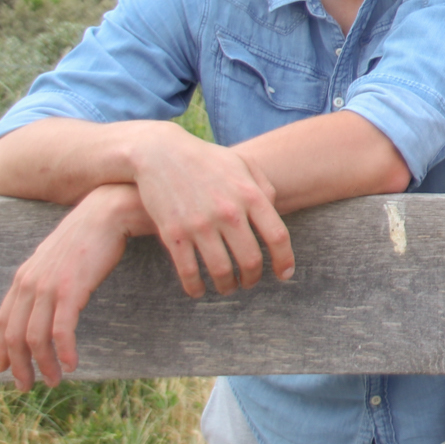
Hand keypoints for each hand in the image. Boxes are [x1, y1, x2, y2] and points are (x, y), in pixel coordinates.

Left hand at [0, 184, 146, 388]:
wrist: (107, 212)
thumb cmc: (87, 236)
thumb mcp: (56, 259)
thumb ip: (43, 279)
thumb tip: (42, 299)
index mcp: (23, 277)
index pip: (2, 321)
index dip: (0, 349)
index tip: (3, 369)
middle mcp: (29, 284)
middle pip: (14, 335)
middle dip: (19, 366)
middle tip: (27, 386)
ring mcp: (48, 287)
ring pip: (35, 337)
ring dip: (43, 364)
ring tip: (54, 380)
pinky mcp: (70, 289)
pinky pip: (61, 329)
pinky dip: (64, 351)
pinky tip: (72, 364)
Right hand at [130, 127, 294, 296]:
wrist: (160, 152)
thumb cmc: (207, 160)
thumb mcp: (242, 165)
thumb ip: (264, 189)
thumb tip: (275, 217)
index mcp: (250, 194)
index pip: (277, 236)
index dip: (284, 261)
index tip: (284, 275)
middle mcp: (228, 212)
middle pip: (251, 260)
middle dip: (253, 278)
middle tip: (250, 282)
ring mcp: (200, 224)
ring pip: (221, 271)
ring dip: (227, 286)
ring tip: (228, 287)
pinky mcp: (173, 233)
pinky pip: (188, 271)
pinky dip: (195, 287)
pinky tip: (199, 291)